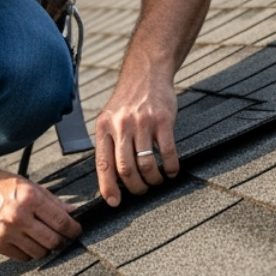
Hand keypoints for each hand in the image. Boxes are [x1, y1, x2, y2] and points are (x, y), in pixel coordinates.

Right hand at [0, 169, 81, 260]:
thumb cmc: (3, 186)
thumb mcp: (31, 186)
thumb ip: (53, 202)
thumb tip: (73, 213)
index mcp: (30, 198)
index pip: (61, 222)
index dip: (73, 229)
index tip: (75, 231)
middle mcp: (18, 216)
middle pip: (53, 241)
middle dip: (61, 240)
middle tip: (60, 236)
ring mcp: (6, 232)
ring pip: (40, 252)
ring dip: (45, 247)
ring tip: (40, 236)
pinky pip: (23, 257)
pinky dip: (29, 251)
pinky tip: (25, 240)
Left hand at [95, 73, 178, 206]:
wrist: (146, 73)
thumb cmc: (127, 100)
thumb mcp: (109, 118)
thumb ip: (109, 143)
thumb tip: (110, 178)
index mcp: (104, 128)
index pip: (103, 164)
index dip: (108, 187)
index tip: (114, 203)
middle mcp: (121, 126)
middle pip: (126, 169)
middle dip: (135, 187)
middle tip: (141, 191)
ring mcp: (142, 123)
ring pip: (146, 164)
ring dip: (153, 180)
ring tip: (156, 181)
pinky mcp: (163, 120)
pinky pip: (167, 152)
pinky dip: (170, 167)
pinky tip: (171, 171)